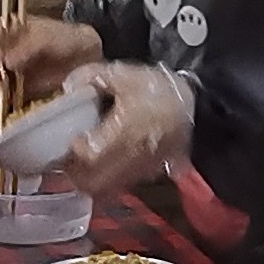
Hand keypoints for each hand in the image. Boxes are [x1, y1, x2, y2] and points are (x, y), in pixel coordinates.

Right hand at [0, 13, 101, 108]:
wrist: (90, 60)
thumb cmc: (69, 41)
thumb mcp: (52, 36)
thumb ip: (29, 45)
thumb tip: (6, 61)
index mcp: (10, 32)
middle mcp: (5, 53)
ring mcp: (10, 76)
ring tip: (4, 94)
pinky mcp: (19, 97)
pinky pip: (5, 103)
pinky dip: (6, 105)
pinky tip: (15, 105)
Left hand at [59, 63, 194, 195]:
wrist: (194, 105)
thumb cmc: (158, 89)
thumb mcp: (124, 73)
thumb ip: (92, 76)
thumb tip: (68, 85)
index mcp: (126, 129)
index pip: (91, 154)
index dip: (74, 151)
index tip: (70, 138)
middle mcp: (133, 155)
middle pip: (93, 181)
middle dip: (75, 172)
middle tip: (68, 156)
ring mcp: (141, 169)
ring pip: (105, 189)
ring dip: (88, 181)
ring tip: (81, 163)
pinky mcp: (148, 174)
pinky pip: (119, 187)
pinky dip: (105, 182)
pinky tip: (100, 166)